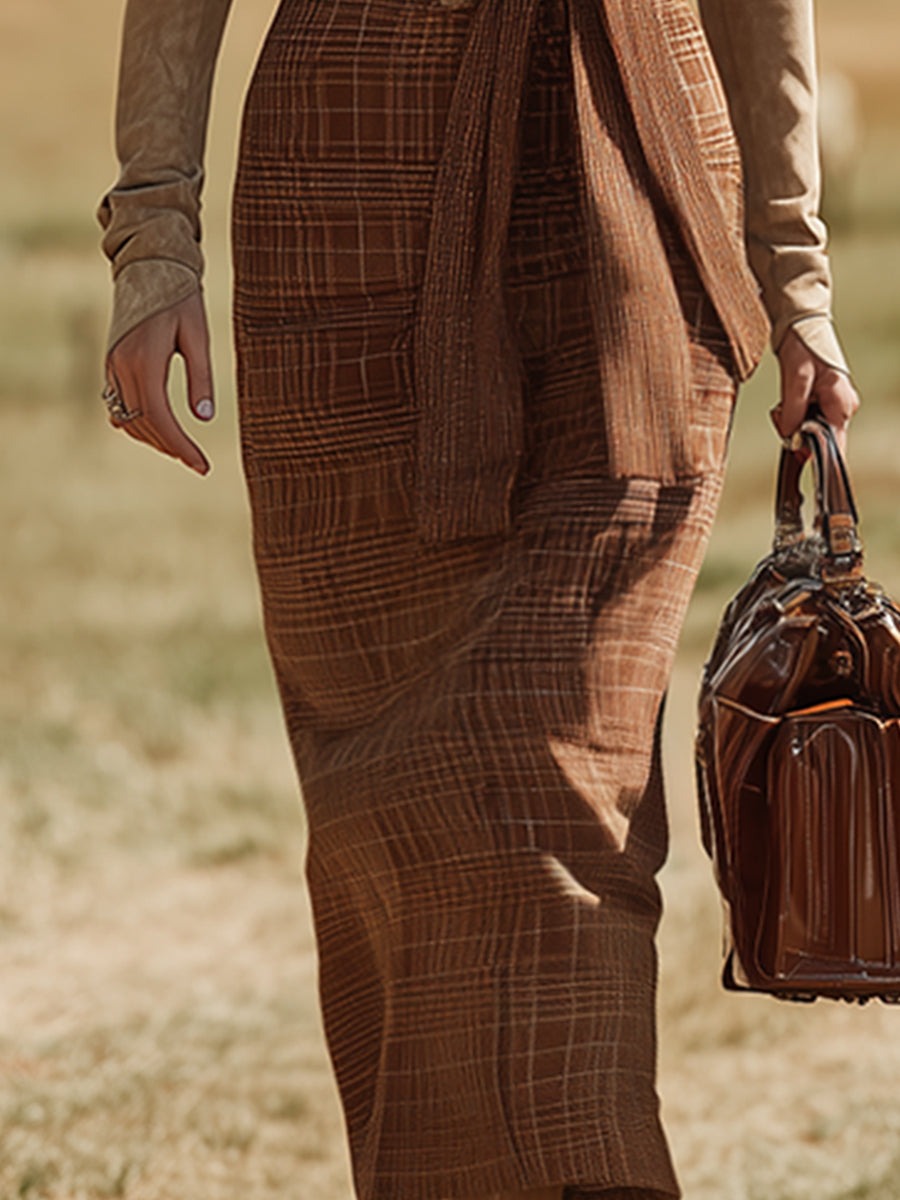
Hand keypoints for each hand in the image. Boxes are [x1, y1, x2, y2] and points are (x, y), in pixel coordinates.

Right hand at [104, 290, 215, 475]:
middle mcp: (121, 366)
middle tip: (198, 461)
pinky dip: (137, 423)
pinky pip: (118, 405)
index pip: (159, 417)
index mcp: (144, 359)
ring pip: (127, 419)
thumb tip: (204, 418)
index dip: (180, 446)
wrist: (148, 265)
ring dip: (154, 439)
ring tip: (183, 449)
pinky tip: (159, 430)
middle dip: (171, 446)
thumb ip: (201, 377)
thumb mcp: (198, 335)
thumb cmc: (180, 296)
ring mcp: (112, 365)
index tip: (201, 465)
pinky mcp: (111, 363)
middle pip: (143, 423)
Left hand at [771, 327, 859, 455]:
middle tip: (781, 414)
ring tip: (782, 405)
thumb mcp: (796, 379)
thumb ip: (794, 411)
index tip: (797, 453)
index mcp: (842, 403)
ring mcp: (832, 406)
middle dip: (795, 432)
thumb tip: (790, 436)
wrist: (799, 328)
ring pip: (809, 431)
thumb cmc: (804, 347)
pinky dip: (792, 416)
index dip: (814, 452)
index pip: (835, 444)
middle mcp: (842, 408)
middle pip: (818, 439)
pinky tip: (786, 404)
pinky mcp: (821, 403)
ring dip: (791, 423)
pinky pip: (805, 420)